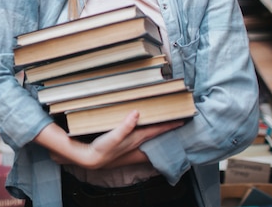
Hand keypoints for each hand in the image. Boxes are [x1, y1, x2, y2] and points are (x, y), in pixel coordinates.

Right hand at [47, 111, 182, 168]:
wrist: (91, 158)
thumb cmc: (102, 149)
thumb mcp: (113, 137)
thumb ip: (125, 126)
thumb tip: (136, 113)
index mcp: (136, 138)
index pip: (156, 130)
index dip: (168, 125)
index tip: (181, 120)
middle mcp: (135, 141)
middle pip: (155, 132)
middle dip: (166, 127)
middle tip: (176, 120)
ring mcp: (129, 142)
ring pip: (148, 134)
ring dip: (156, 129)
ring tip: (163, 123)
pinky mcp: (122, 142)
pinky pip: (139, 135)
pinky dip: (144, 131)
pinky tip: (141, 127)